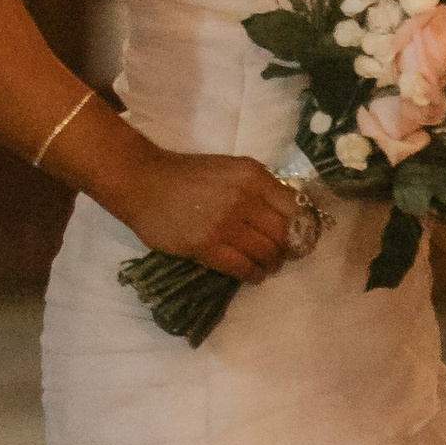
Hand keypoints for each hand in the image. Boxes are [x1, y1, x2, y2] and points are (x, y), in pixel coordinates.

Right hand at [123, 146, 297, 284]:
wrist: (143, 182)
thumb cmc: (187, 175)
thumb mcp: (230, 169)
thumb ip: (258, 187)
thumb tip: (288, 213)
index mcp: (253, 176)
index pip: (295, 207)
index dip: (302, 227)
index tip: (300, 237)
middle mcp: (244, 197)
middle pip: (283, 234)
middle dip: (287, 249)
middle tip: (281, 256)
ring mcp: (226, 223)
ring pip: (266, 253)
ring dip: (271, 264)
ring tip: (266, 267)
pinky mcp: (207, 246)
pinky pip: (242, 267)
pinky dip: (253, 275)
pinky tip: (253, 275)